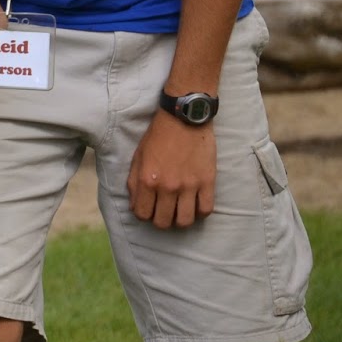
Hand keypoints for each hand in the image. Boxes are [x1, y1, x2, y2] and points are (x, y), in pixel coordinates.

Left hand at [126, 111, 216, 228]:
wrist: (184, 118)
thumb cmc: (158, 136)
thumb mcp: (138, 157)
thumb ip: (134, 182)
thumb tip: (135, 205)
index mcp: (147, 180)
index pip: (142, 214)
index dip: (143, 214)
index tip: (148, 208)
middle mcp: (167, 186)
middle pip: (163, 222)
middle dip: (160, 220)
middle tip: (164, 211)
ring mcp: (189, 186)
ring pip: (185, 221)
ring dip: (180, 219)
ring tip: (180, 210)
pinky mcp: (207, 181)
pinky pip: (206, 210)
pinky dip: (200, 212)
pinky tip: (195, 204)